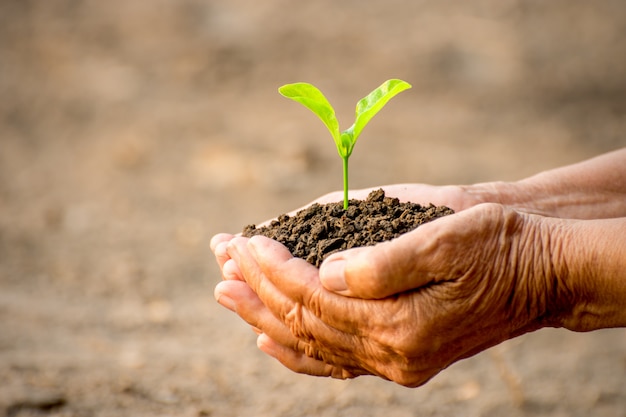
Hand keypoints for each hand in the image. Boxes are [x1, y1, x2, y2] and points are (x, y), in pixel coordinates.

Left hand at [212, 203, 562, 386]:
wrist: (543, 276)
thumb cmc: (499, 247)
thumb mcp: (445, 241)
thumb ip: (381, 263)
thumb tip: (324, 272)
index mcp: (400, 326)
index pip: (313, 298)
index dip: (272, 268)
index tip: (242, 242)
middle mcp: (393, 354)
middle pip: (303, 324)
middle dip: (255, 292)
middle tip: (217, 266)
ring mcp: (397, 362)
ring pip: (311, 345)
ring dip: (263, 318)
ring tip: (227, 294)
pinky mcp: (403, 357)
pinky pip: (334, 362)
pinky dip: (296, 351)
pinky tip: (269, 341)